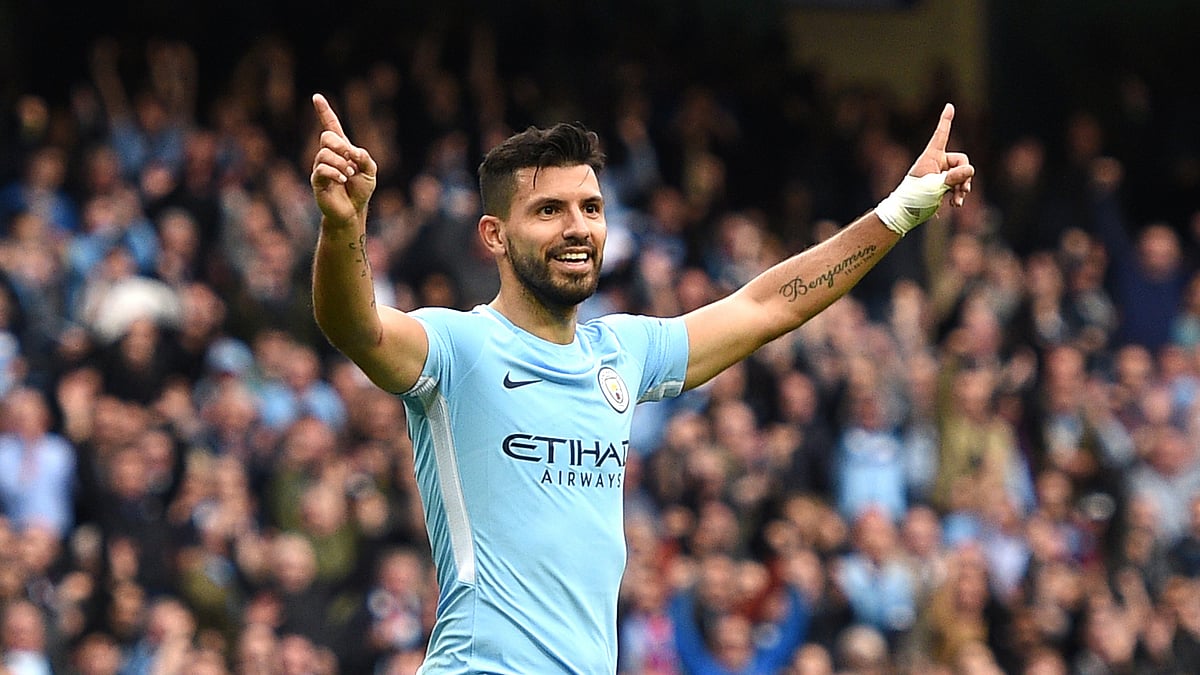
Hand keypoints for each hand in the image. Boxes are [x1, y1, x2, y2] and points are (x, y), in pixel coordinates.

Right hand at [310, 93, 377, 224]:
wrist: (353, 211)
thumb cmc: (361, 190)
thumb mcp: (370, 172)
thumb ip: (365, 158)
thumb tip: (353, 151)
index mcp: (342, 149)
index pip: (331, 126)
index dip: (324, 112)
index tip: (317, 97)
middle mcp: (328, 155)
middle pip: (326, 137)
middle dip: (340, 145)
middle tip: (351, 159)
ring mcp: (321, 167)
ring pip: (324, 154)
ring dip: (341, 163)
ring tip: (349, 175)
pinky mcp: (317, 181)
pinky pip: (321, 169)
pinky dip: (334, 173)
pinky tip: (342, 180)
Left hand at [909, 103, 973, 206]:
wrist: (904, 214)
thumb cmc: (914, 197)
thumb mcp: (934, 186)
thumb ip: (953, 177)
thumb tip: (971, 169)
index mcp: (931, 156)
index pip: (941, 135)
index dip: (946, 121)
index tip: (949, 106)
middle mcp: (937, 163)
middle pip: (962, 162)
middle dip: (965, 176)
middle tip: (962, 190)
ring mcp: (940, 175)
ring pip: (962, 176)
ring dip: (963, 188)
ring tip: (958, 202)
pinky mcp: (942, 187)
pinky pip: (958, 186)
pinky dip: (958, 195)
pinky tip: (955, 205)